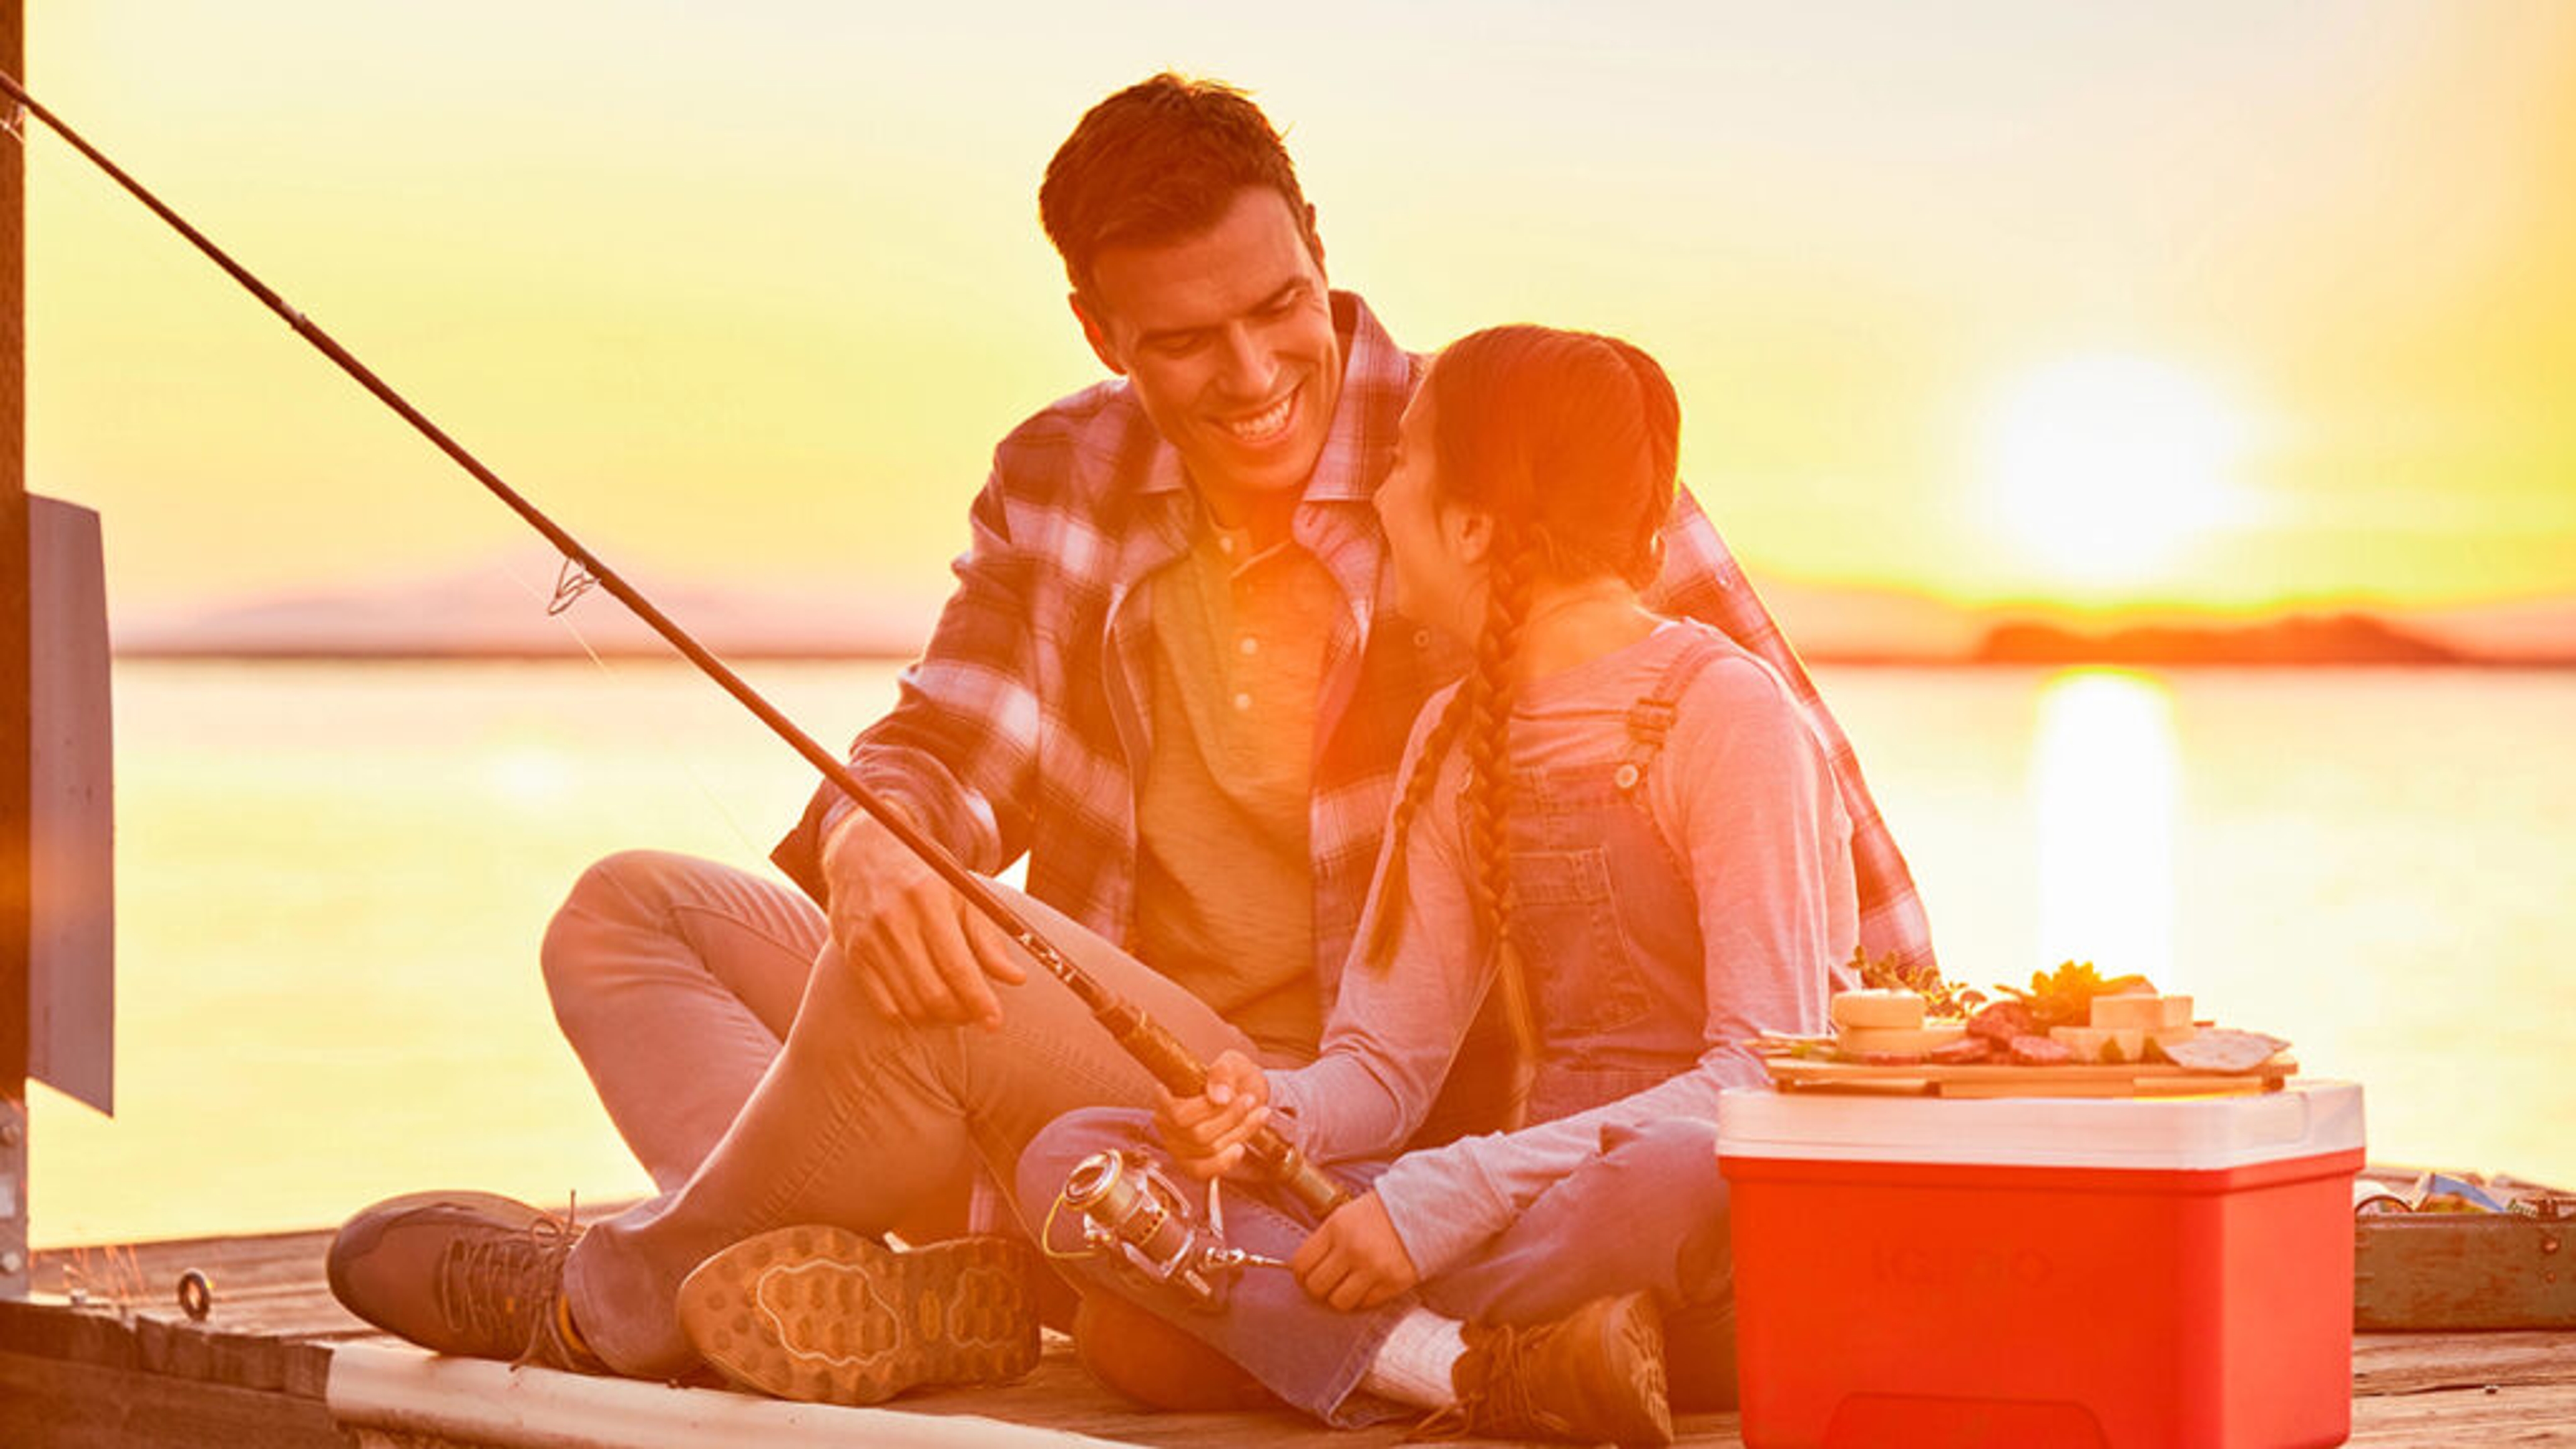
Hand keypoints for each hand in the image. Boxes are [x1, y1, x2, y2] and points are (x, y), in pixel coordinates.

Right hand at [821, 808, 1023, 1027]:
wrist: (864, 853)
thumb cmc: (924, 875)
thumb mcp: (963, 893)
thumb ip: (988, 939)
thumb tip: (1015, 979)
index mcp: (927, 900)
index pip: (956, 965)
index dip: (979, 999)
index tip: (995, 1021)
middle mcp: (893, 920)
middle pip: (933, 991)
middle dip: (962, 1013)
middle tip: (976, 1013)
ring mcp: (868, 940)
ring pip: (909, 1004)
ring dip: (938, 1018)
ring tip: (954, 1008)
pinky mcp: (852, 955)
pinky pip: (884, 1006)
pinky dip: (909, 1016)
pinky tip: (924, 1005)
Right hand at [1153, 1051, 1271, 1179]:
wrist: (1245, 1094)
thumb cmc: (1232, 1078)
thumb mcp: (1231, 1063)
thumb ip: (1222, 1073)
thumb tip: (1219, 1096)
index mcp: (1166, 1098)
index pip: (1178, 1114)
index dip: (1205, 1109)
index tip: (1230, 1095)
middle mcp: (1166, 1124)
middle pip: (1197, 1134)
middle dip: (1230, 1118)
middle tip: (1249, 1100)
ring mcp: (1176, 1147)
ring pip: (1208, 1150)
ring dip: (1238, 1133)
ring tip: (1257, 1115)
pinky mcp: (1190, 1164)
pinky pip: (1204, 1171)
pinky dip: (1226, 1161)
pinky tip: (1240, 1147)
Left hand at [1291, 1192, 1418, 1311]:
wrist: (1425, 1206)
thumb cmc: (1383, 1211)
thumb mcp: (1347, 1215)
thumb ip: (1327, 1240)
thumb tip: (1308, 1269)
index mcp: (1336, 1227)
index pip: (1301, 1264)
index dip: (1302, 1276)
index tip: (1308, 1277)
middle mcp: (1351, 1248)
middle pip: (1317, 1286)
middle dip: (1319, 1289)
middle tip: (1328, 1285)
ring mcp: (1372, 1267)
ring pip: (1339, 1301)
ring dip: (1341, 1298)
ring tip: (1348, 1289)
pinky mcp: (1393, 1282)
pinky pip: (1366, 1303)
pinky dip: (1364, 1299)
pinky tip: (1369, 1287)